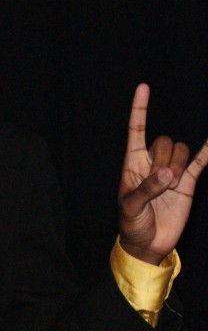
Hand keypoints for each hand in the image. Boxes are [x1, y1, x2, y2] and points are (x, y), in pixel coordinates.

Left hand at [118, 84, 207, 264]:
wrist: (148, 243)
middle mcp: (151, 162)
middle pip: (163, 141)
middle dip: (164, 159)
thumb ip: (147, 189)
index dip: (140, 109)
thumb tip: (168, 175)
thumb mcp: (131, 206)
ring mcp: (171, 171)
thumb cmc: (132, 223)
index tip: (143, 87)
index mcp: (132, 163)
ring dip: (177, 166)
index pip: (136, 129)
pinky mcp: (187, 183)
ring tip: (170, 187)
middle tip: (160, 183)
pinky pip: (200, 162)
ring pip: (179, 151)